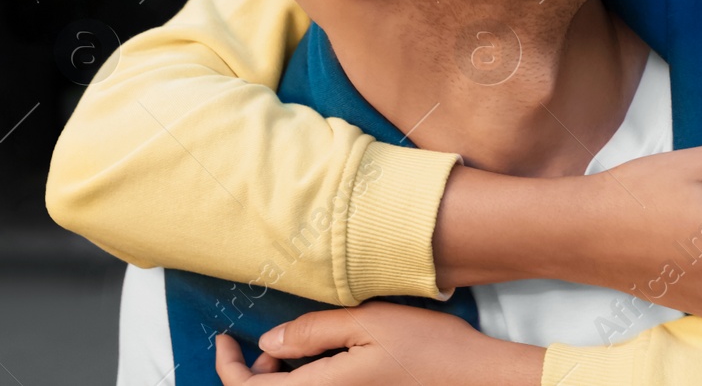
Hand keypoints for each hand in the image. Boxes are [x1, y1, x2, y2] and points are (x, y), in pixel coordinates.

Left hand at [215, 302, 541, 385]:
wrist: (476, 379)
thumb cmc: (431, 349)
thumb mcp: (370, 323)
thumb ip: (314, 332)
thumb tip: (271, 340)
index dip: (228, 367)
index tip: (225, 339)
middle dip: (258, 370)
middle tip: (276, 337)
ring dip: (285, 375)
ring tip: (305, 343)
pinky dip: (308, 379)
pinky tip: (329, 357)